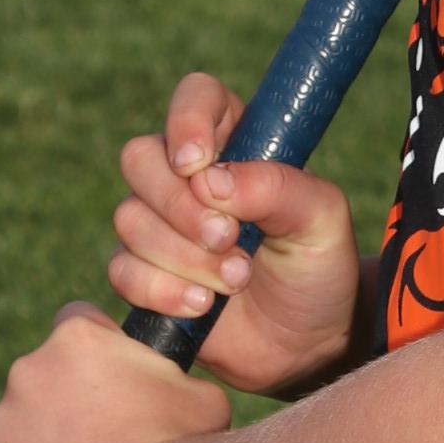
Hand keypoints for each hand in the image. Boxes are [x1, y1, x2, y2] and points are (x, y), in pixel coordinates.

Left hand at [0, 301, 228, 442]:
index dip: (97, 350)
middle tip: (102, 442)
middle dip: (66, 403)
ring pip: (19, 429)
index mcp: (77, 339)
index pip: (77, 322)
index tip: (111, 379)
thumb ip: (170, 379)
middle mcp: (28, 370)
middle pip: (43, 378)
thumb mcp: (200, 395)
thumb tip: (171, 387)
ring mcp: (2, 423)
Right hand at [110, 70, 361, 397]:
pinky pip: (122, 270)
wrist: (308, 345)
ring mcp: (161, 225)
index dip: (186, 122)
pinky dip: (161, 290)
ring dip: (183, 256)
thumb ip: (276, 188)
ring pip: (129, 218)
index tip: (198, 165)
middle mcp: (188, 177)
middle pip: (141, 158)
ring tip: (236, 281)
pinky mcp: (145, 274)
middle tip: (230, 239)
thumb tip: (210, 180)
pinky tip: (202, 307)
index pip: (195, 97)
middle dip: (181, 206)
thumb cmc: (319, 269)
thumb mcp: (321, 220)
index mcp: (237, 142)